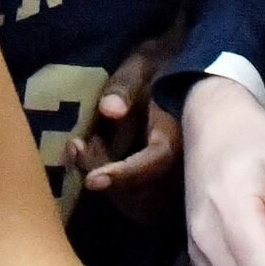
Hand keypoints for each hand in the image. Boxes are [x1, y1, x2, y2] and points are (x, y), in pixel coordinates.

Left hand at [79, 33, 183, 208]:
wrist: (189, 76)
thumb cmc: (162, 65)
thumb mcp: (142, 63)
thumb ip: (125, 86)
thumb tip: (109, 110)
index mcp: (178, 135)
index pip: (155, 163)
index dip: (124, 175)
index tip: (92, 181)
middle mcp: (183, 166)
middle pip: (139, 190)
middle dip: (101, 171)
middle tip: (75, 145)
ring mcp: (177, 181)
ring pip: (136, 202)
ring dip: (104, 179)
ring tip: (82, 147)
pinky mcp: (166, 188)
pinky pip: (138, 201)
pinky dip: (112, 184)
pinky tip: (97, 157)